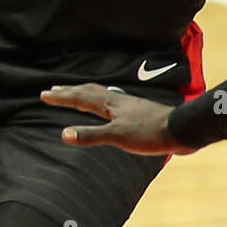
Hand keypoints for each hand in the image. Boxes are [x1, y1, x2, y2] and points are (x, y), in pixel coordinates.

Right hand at [40, 83, 191, 154]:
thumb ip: (91, 135)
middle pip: (88, 92)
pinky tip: (108, 107)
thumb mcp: (117, 137)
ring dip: (85, 93)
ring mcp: (128, 105)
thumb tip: (63, 134)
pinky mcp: (138, 112)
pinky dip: (101, 100)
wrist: (182, 130)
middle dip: (69, 91)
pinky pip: (112, 101)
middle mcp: (117, 100)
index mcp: (109, 104)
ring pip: (101, 94)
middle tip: (53, 89)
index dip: (61, 97)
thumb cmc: (149, 134)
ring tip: (76, 92)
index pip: (79, 98)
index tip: (44, 95)